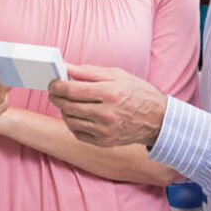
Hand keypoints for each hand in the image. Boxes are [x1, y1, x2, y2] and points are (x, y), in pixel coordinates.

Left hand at [48, 64, 166, 147]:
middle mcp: (107, 114)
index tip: (52, 82)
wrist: (158, 120)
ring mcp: (105, 130)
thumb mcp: (117, 74)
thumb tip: (66, 68)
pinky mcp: (104, 142)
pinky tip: (75, 114)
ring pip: (70, 121)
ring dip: (62, 110)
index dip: (57, 85)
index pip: (72, 90)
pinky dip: (72, 123)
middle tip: (53, 91)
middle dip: (56, 97)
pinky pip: (78, 133)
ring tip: (65, 101)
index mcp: (110, 93)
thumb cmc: (137, 92)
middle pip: (68, 106)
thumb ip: (89, 72)